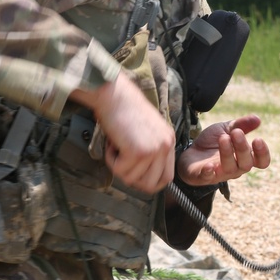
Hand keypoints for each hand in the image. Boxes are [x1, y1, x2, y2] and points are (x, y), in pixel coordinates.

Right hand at [70, 73, 174, 193]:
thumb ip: (151, 150)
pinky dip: (110, 159)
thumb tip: (141, 175)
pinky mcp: (138, 152)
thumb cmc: (124, 109)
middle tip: (121, 163)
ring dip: (118, 167)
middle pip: (151, 185)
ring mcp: (153, 150)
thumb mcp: (147, 130)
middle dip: (132, 179)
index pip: (166, 177)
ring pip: (132, 179)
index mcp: (168, 141)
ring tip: (115, 147)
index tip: (134, 174)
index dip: (148, 181)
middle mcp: (165, 146)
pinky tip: (111, 143)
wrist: (114, 94)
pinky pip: (120, 170)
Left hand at [176, 115, 270, 186]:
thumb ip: (242, 124)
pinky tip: (209, 165)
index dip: (263, 153)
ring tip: (223, 138)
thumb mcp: (226, 129)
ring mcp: (220, 174)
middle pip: (246, 164)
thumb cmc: (212, 143)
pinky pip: (208, 178)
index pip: (261, 162)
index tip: (258, 139)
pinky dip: (209, 172)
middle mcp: (235, 169)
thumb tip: (258, 119)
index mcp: (244, 157)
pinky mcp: (203, 177)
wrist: (189, 151)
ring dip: (228, 153)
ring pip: (230, 169)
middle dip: (243, 148)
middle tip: (236, 132)